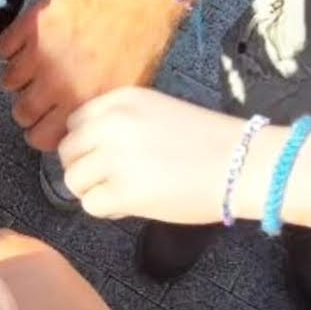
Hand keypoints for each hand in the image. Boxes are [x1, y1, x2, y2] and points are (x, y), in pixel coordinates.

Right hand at [0, 0, 230, 151]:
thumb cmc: (143, 35)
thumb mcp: (128, 87)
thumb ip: (94, 110)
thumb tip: (70, 125)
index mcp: (84, 102)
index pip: (41, 137)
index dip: (43, 132)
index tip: (46, 122)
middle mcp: (58, 82)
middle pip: (21, 113)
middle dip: (30, 109)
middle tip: (40, 96)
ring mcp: (42, 51)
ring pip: (9, 83)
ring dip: (21, 78)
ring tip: (36, 67)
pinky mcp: (32, 23)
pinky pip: (4, 49)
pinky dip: (12, 49)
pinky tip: (28, 46)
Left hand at [61, 87, 245, 221]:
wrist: (243, 164)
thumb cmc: (208, 141)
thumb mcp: (157, 110)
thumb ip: (120, 123)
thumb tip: (89, 148)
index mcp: (121, 100)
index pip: (75, 122)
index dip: (86, 144)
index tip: (102, 156)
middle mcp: (111, 124)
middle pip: (68, 151)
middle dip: (84, 168)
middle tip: (109, 179)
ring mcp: (113, 158)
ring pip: (72, 180)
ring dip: (92, 190)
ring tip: (122, 192)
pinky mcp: (122, 191)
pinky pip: (90, 205)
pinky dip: (107, 209)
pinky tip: (131, 205)